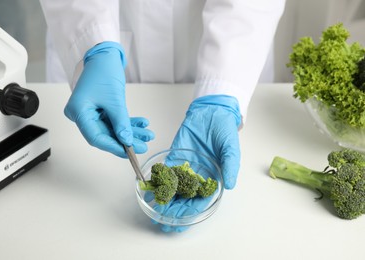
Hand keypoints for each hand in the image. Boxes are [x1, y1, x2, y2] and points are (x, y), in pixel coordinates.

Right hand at [64, 42, 153, 156]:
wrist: (104, 55)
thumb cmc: (103, 71)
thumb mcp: (114, 99)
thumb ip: (121, 122)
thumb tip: (128, 141)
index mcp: (78, 112)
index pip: (96, 137)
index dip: (113, 147)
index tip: (130, 152)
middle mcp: (82, 114)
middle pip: (105, 135)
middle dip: (126, 141)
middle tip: (143, 146)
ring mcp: (91, 112)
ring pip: (112, 129)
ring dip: (130, 132)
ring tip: (147, 135)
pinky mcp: (100, 109)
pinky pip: (114, 121)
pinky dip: (127, 123)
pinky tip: (142, 124)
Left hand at [152, 95, 241, 231]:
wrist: (211, 112)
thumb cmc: (224, 131)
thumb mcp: (231, 149)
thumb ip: (230, 167)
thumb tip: (230, 185)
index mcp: (212, 179)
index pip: (200, 201)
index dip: (190, 214)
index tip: (181, 224)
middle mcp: (197, 177)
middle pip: (184, 199)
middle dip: (174, 212)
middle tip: (162, 222)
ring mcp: (185, 168)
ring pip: (173, 189)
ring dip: (164, 200)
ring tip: (154, 211)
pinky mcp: (175, 157)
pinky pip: (165, 172)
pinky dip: (158, 181)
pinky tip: (150, 190)